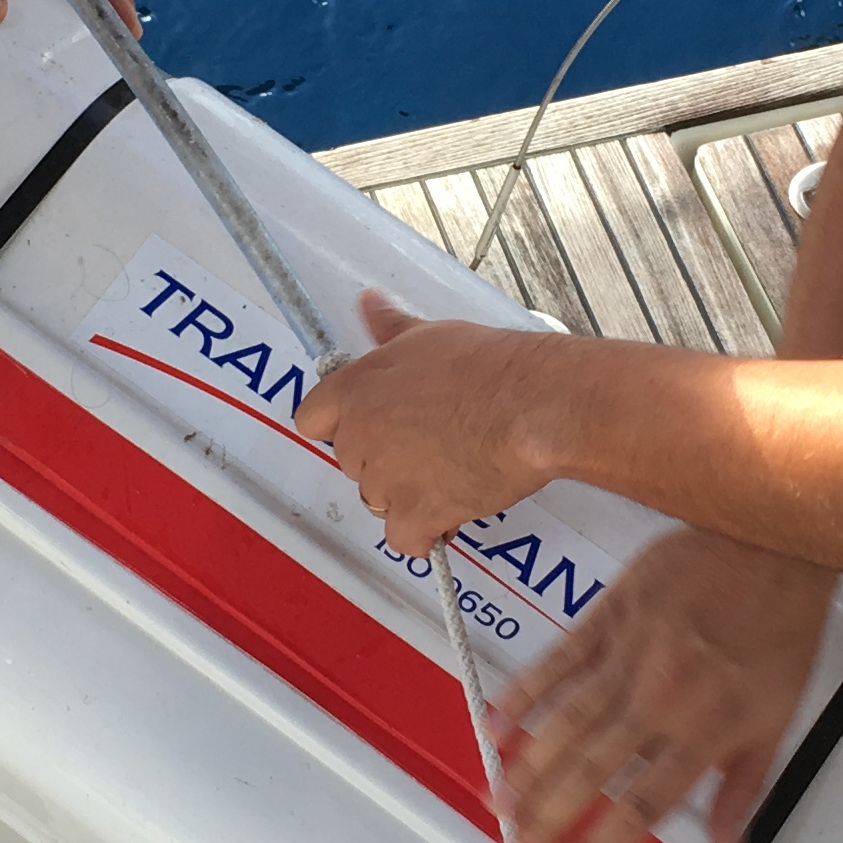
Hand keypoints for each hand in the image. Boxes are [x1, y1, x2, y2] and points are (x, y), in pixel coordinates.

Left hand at [295, 294, 559, 555]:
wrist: (531, 405)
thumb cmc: (487, 365)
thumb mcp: (429, 335)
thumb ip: (388, 327)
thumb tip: (368, 302)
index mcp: (355, 390)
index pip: (312, 420)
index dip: (339, 424)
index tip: (368, 423)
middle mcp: (361, 438)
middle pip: (351, 461)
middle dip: (384, 457)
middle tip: (428, 442)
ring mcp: (386, 481)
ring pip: (378, 501)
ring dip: (406, 495)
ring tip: (449, 473)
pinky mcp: (417, 515)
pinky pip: (404, 540)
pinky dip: (424, 534)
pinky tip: (447, 517)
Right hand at [498, 529, 838, 842]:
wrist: (772, 540)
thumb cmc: (780, 627)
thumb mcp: (777, 717)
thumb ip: (743, 786)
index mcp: (703, 730)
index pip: (641, 807)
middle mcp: (658, 698)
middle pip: (589, 774)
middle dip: (547, 822)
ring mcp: (627, 654)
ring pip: (565, 723)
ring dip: (527, 768)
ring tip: (498, 805)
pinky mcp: (608, 613)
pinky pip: (557, 660)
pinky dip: (524, 693)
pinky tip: (495, 723)